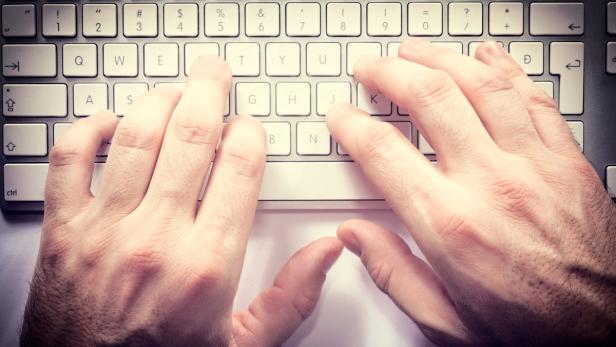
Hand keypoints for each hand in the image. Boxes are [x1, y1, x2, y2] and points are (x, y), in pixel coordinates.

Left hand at [22, 56, 342, 346]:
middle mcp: (155, 240)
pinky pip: (69, 159)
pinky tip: (110, 124)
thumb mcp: (244, 345)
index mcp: (207, 266)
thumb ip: (291, 297)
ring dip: (158, 102)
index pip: (239, 167)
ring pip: (135, 136)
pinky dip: (88, 129)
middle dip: (208, 92)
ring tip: (174, 92)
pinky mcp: (62, 232)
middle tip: (214, 75)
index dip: (249, 134)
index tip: (248, 130)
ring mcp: (104, 231)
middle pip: (190, 135)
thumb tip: (328, 250)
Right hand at [327, 39, 615, 345]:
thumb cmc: (531, 330)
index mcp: (451, 225)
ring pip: (481, 85)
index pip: (383, 153)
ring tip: (415, 51)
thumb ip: (393, 273)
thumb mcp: (446, 322)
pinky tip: (487, 56)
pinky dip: (506, 69)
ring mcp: (535, 166)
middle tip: (372, 68)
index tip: (342, 116)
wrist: (605, 333)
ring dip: (441, 59)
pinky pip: (535, 98)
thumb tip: (356, 235)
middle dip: (390, 73)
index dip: (352, 126)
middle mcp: (492, 185)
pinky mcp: (569, 162)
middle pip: (430, 99)